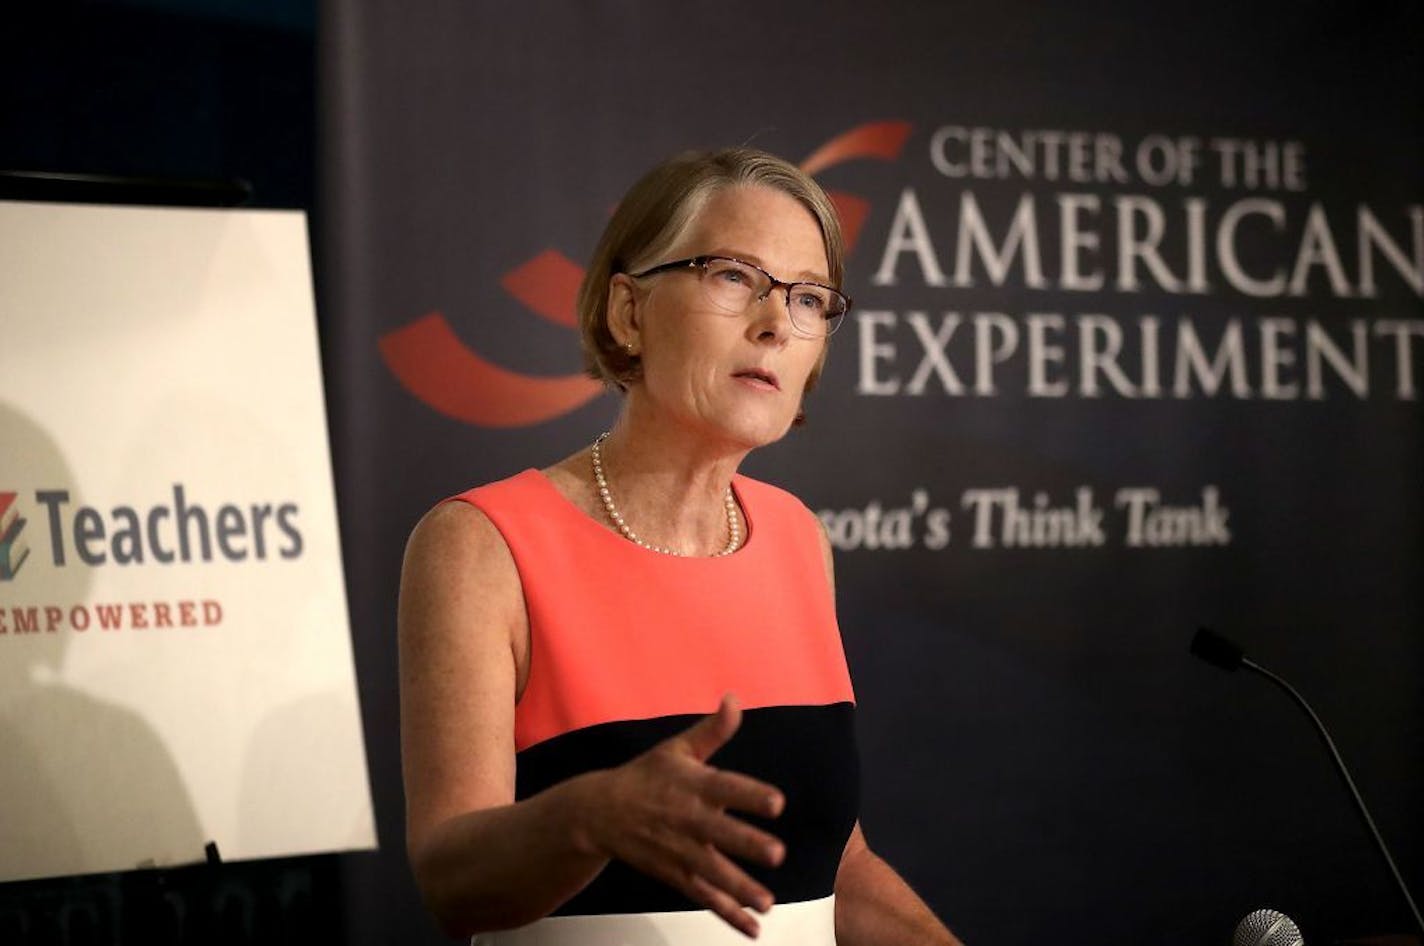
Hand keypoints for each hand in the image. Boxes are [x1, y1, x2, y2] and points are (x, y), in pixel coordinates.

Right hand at [577, 693, 785, 936]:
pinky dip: (727, 914)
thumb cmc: (646, 776)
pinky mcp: (674, 874)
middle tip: (776, 854)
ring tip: (767, 902)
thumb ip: (712, 730)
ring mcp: (679, 850)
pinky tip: (752, 928)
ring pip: (712, 872)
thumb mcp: (677, 747)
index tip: (777, 803)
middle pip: (720, 833)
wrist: (598, 813)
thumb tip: (734, 699)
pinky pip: (703, 897)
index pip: (725, 788)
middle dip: (746, 844)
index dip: (750, 794)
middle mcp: (687, 818)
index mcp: (692, 784)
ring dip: (739, 888)